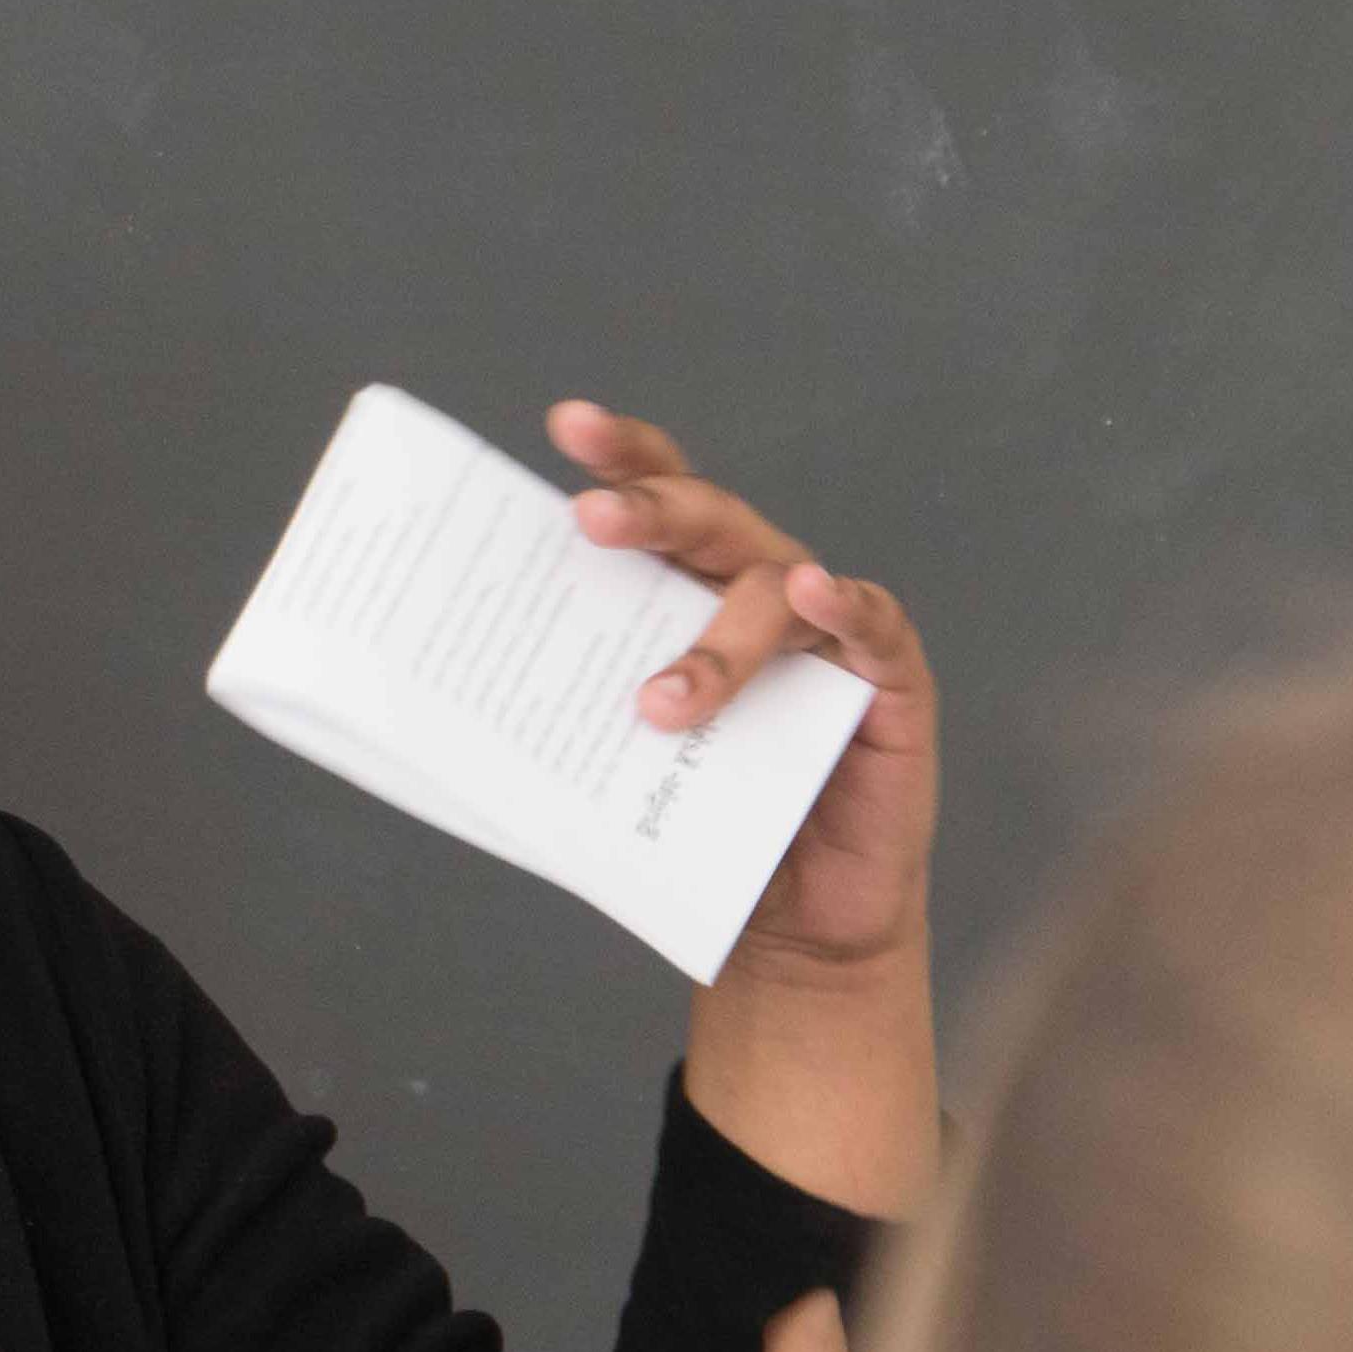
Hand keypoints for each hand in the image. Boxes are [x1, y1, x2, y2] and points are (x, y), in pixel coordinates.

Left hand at [549, 399, 936, 978]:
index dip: (623, 457)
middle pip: (710, 521)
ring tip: (661, 704)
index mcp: (692, 596)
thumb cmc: (704, 836)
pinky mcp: (890, 681)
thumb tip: (462, 711)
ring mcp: (828, 632)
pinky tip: (812, 592)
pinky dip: (844, 603)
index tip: (568, 426)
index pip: (660, 502)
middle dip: (650, 511)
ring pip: (773, 589)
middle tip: (590, 519)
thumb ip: (577, 720)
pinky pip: (873, 625)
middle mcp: (761, 594)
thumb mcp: (625, 770)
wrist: (796, 925)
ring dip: (716, 641)